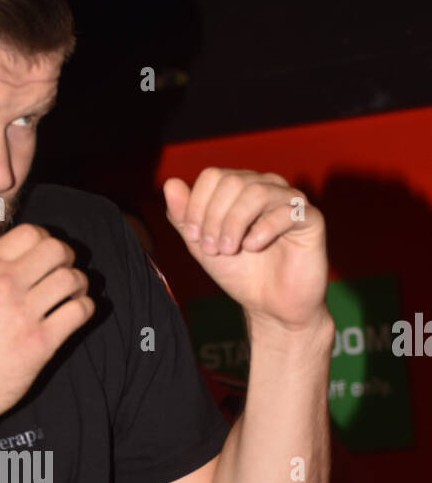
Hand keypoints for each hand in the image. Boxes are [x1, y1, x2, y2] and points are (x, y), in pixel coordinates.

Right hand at [0, 222, 92, 427]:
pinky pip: (79, 311)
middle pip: (57, 250)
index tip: (47, 257)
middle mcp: (3, 285)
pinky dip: (85, 308)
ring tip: (71, 295)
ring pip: (72, 278)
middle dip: (67, 259)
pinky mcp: (41, 343)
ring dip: (79, 284)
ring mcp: (23, 314)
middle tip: (64, 273)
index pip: (30, 232)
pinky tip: (75, 314)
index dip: (46, 241)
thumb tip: (14, 261)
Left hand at [163, 168, 329, 330]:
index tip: (194, 237)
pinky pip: (287, 210)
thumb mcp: (203, 247)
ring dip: (234, 223)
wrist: (272, 306)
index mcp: (240, 190)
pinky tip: (253, 248)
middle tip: (212, 249)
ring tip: (229, 250)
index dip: (197, 205)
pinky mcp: (310, 219)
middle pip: (232, 181)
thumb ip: (185, 218)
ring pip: (256, 191)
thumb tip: (170, 184)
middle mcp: (266, 187)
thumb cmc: (241, 273)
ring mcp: (290, 200)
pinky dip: (263, 229)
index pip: (213, 176)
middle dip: (214, 217)